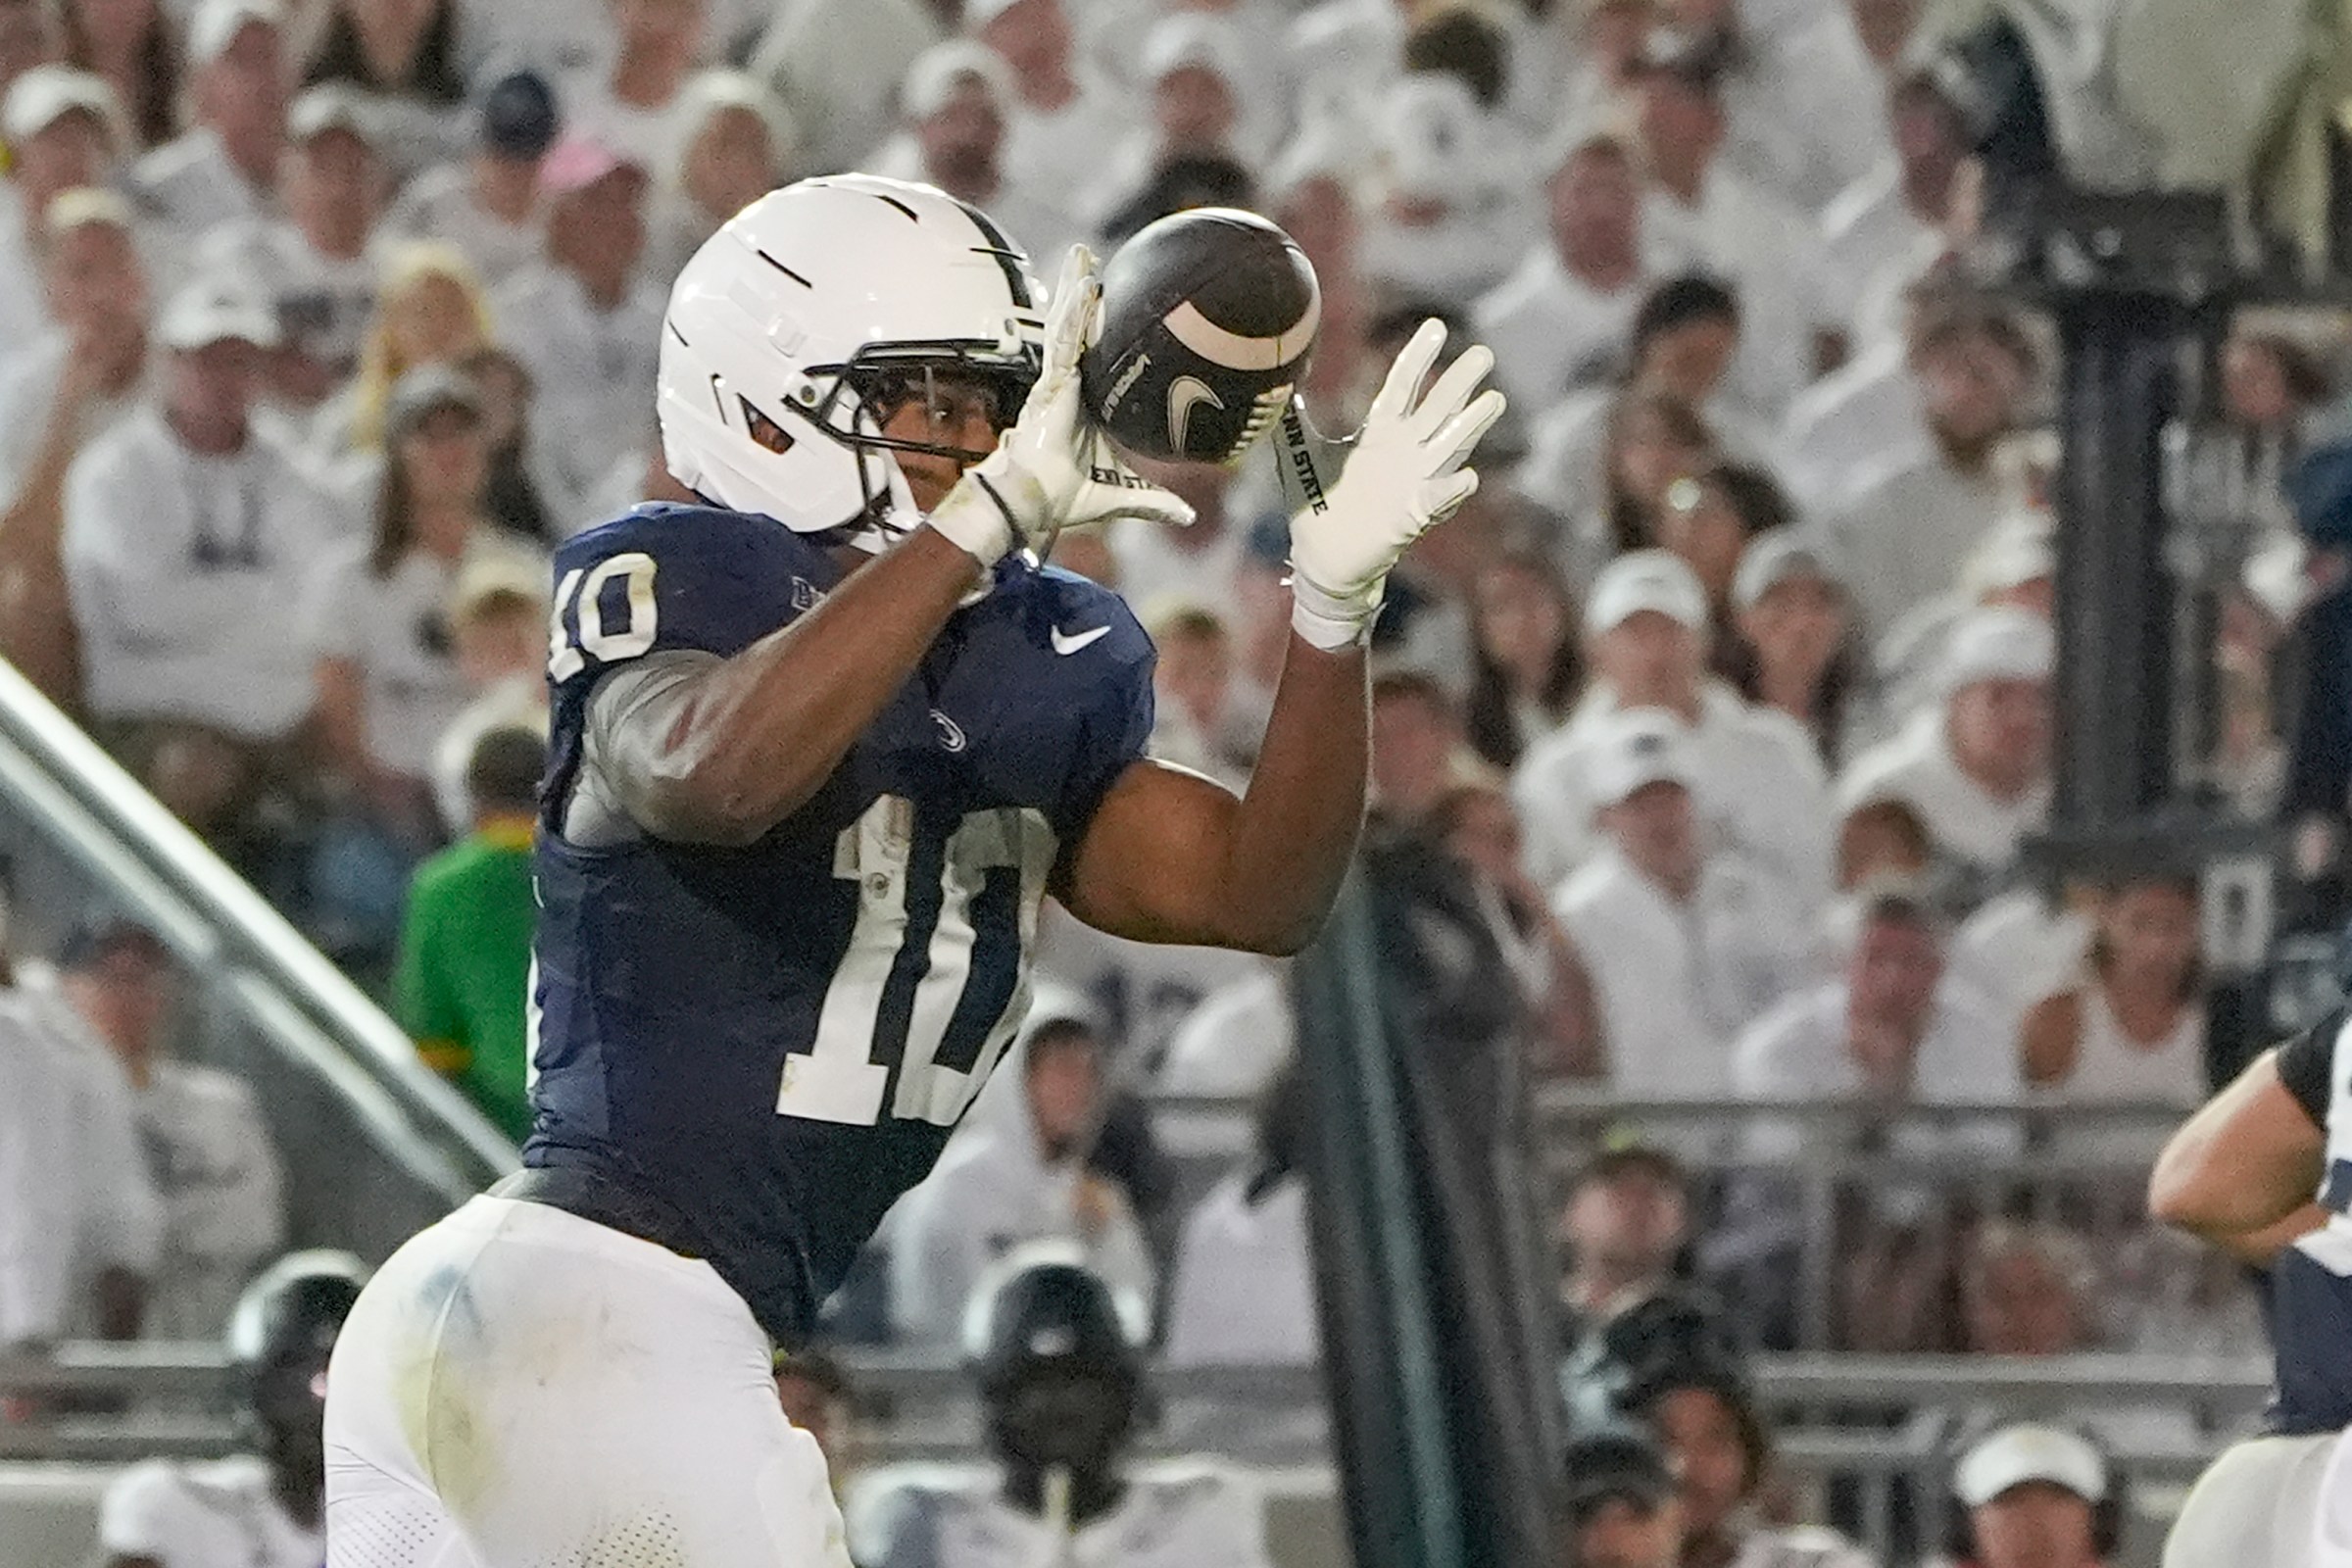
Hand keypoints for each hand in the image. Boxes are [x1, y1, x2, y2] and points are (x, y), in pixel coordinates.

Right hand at [927, 246, 1194, 567]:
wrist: (1036, 502)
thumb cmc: (1067, 497)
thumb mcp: (1123, 495)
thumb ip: (1154, 501)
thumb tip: (1188, 516)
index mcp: (1086, 403)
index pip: (1094, 356)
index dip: (1099, 328)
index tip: (1112, 303)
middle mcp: (1069, 385)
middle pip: (1076, 330)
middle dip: (1080, 294)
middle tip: (1091, 260)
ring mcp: (1057, 381)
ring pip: (1066, 326)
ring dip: (1074, 289)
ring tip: (1083, 255)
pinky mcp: (1049, 383)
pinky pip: (1063, 342)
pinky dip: (1072, 314)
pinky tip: (1084, 286)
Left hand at [1276, 318, 1503, 648]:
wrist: (1322, 557)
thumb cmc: (1316, 505)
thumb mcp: (1300, 455)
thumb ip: (1291, 421)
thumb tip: (1274, 384)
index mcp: (1379, 434)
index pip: (1402, 387)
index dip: (1417, 357)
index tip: (1435, 326)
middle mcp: (1404, 452)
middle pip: (1437, 409)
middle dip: (1459, 382)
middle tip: (1483, 352)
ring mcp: (1414, 482)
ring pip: (1449, 446)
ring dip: (1471, 425)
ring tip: (1493, 399)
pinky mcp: (1412, 515)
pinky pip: (1438, 499)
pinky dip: (1452, 489)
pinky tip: (1468, 477)